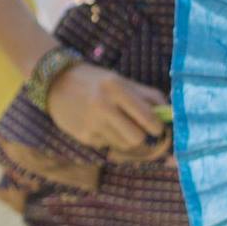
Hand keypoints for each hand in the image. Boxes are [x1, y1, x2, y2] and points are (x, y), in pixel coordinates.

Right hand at [45, 61, 172, 158]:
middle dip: (141, 135)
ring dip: (124, 137)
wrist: (55, 82)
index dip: (158, 126)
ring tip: (114, 123)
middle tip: (137, 128)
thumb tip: (172, 114)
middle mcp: (103, 105)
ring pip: (124, 144)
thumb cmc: (96, 81)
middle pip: (137, 138)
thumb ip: (147, 97)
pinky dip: (107, 137)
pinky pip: (107, 145)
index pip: (149, 118)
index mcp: (116, 88)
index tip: (156, 126)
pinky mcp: (83, 136)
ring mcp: (92, 123)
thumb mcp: (121, 80)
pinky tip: (97, 124)